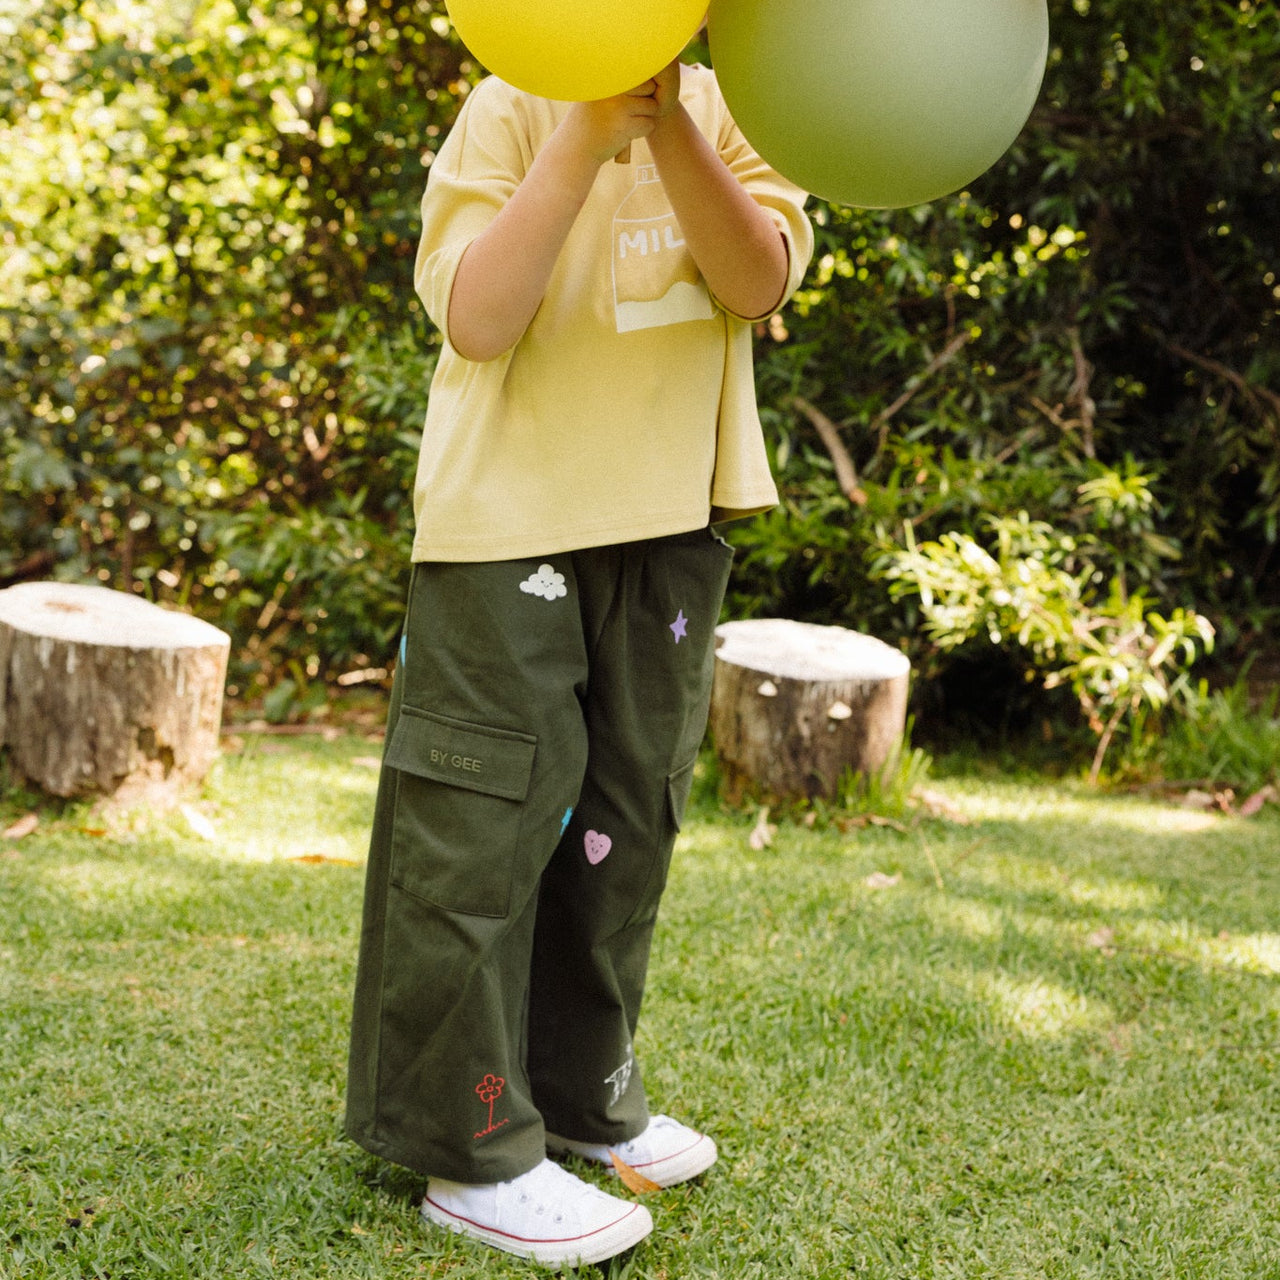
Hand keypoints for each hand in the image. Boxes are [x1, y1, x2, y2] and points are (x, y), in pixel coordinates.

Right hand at [562, 61, 682, 166]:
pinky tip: (624, 132)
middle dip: (644, 100)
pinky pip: (649, 124)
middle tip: (627, 111)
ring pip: (652, 106)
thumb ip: (621, 75)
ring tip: (624, 121)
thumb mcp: (600, 88)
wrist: (576, 146)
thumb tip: (654, 59)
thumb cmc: (591, 115)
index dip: (640, 86)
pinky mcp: (626, 124)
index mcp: (608, 71)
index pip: (641, 71)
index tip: (627, 97)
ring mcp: (619, 105)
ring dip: (644, 116)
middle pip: (650, 87)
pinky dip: (641, 131)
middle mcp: (613, 85)